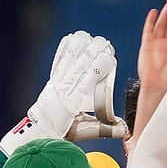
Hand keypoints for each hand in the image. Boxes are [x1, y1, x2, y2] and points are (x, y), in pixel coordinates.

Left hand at [0, 30, 116, 154]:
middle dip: (90, 54)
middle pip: (78, 68)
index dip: (97, 69)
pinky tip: (70, 39)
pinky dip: (64, 49)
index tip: (107, 57)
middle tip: (102, 42)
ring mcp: (56, 83)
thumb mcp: (86, 132)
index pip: (86, 82)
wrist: (41, 130)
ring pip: (68, 62)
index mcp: (72, 103)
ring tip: (86, 35)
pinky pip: (59, 61)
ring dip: (77, 47)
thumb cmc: (66, 131)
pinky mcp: (53, 79)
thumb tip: (125, 129)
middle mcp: (63, 90)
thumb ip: (106, 129)